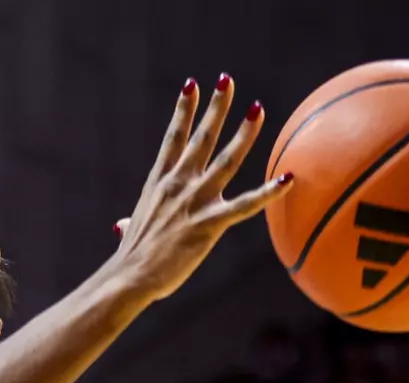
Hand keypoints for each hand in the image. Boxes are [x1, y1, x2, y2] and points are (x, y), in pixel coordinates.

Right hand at [104, 74, 293, 304]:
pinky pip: (245, 206)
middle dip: (215, 107)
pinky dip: (269, 193)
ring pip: (226, 160)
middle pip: (201, 138)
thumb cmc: (130, 259)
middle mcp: (178, 185)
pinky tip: (288, 179)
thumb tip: (120, 226)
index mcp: (159, 183)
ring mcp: (194, 202)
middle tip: (227, 80)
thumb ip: (130, 223)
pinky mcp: (208, 225)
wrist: (128, 277)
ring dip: (243, 133)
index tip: (192, 85)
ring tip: (256, 108)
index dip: (184, 110)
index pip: (173, 138)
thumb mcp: (131, 231)